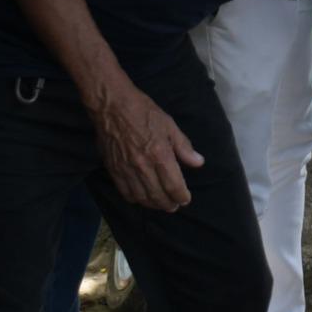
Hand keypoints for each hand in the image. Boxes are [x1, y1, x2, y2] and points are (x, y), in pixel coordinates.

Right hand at [84, 80, 202, 210]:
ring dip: (153, 205)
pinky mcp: (113, 170)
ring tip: (160, 204)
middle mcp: (143, 166)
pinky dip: (135, 199)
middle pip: (158, 196)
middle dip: (169, 204)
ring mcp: (127, 170)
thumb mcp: (169, 125)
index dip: (182, 197)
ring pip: (142, 198)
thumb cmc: (144, 112)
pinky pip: (125, 192)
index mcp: (160, 154)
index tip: (185, 199)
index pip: (174, 186)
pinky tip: (141, 198)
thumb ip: (184, 147)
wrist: (112, 106)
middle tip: (174, 205)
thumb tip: (199, 163)